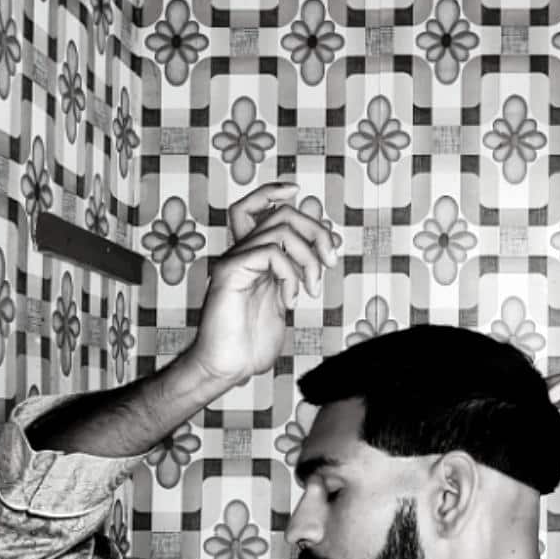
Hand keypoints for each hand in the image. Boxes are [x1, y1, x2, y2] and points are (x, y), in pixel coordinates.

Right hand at [189, 181, 338, 387]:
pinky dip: (291, 275)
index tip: (300, 192)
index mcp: (251, 257)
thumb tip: (322, 241)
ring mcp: (234, 260)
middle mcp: (240, 252)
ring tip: (311, 288)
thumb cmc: (252, 342)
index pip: (255, 206)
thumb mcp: (284, 300)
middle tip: (331, 260)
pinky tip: (290, 301)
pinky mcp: (230, 272)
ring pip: (280, 228)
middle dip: (316, 230)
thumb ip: (297, 271)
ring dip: (309, 257)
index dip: (276, 191)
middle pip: (280, 211)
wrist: (228, 367)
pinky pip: (270, 253)